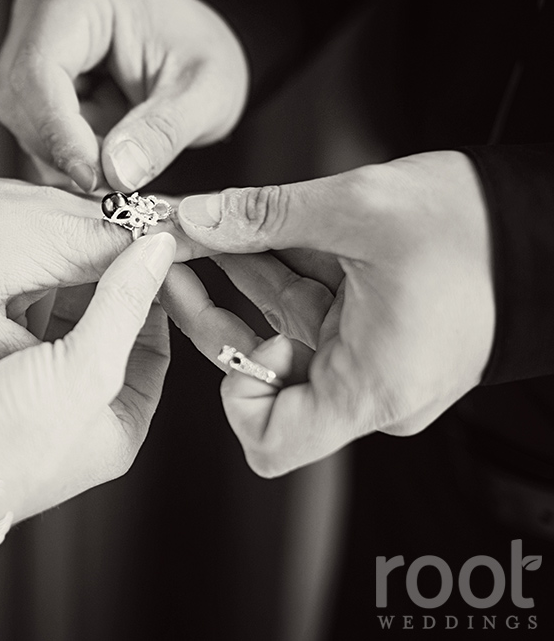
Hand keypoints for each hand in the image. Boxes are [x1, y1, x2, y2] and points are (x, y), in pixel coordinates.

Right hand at [0, 0, 247, 192]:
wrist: (195, 46)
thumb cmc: (201, 51)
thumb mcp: (207, 91)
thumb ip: (163, 132)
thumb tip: (117, 174)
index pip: (39, 71)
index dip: (59, 133)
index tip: (94, 179)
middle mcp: (38, 11)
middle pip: (19, 99)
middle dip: (64, 148)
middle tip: (118, 176)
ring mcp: (26, 41)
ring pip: (20, 118)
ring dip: (66, 151)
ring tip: (122, 150)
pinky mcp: (27, 73)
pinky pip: (28, 125)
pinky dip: (64, 148)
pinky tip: (104, 144)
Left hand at [0, 160, 198, 373]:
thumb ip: (36, 359)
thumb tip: (76, 375)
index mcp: (66, 240)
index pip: (159, 251)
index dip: (198, 280)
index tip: (229, 308)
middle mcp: (62, 216)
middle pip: (136, 254)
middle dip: (162, 296)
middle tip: (196, 335)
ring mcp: (35, 213)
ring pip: (98, 257)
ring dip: (114, 293)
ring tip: (134, 339)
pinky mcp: (11, 219)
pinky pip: (63, 253)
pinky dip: (75, 285)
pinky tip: (58, 321)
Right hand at [0, 233, 174, 520]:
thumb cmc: (10, 441)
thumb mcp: (84, 367)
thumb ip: (122, 306)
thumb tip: (156, 255)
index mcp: (118, 427)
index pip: (151, 349)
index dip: (150, 299)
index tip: (141, 255)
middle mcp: (80, 417)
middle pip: (104, 339)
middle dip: (101, 292)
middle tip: (97, 243)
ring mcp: (35, 402)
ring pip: (58, 335)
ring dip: (58, 297)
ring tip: (58, 251)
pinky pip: (16, 338)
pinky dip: (19, 310)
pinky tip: (14, 281)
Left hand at [160, 151, 494, 476]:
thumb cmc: (479, 230)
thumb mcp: (360, 208)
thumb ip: (265, 216)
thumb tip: (193, 217)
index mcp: (371, 386)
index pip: (272, 442)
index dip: (235, 396)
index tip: (236, 332)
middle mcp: (371, 387)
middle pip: (267, 375)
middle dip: (215, 310)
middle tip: (170, 256)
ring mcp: (375, 360)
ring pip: (285, 333)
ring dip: (238, 279)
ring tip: (193, 227)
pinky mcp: (380, 331)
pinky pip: (313, 312)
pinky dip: (278, 271)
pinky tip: (241, 228)